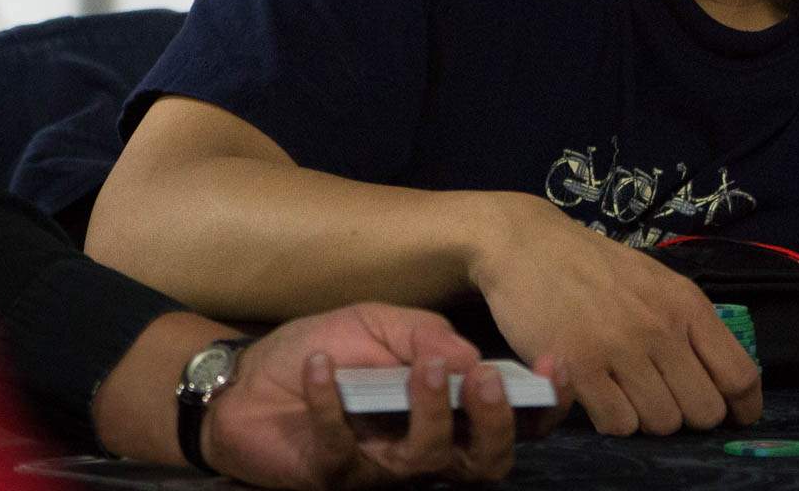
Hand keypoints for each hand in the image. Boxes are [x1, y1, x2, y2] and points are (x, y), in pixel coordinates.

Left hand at [202, 302, 572, 487]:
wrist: (244, 380)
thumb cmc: (325, 348)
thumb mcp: (380, 322)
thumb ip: (426, 335)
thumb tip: (470, 358)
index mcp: (451, 409)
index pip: (515, 420)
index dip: (544, 403)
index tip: (554, 365)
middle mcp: (429, 449)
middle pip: (488, 461)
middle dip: (495, 421)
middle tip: (481, 377)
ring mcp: (384, 470)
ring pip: (428, 460)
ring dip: (429, 410)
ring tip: (416, 366)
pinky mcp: (335, 476)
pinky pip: (342, 449)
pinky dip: (328, 402)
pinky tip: (319, 366)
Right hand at [470, 194, 761, 435]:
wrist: (529, 246)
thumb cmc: (597, 267)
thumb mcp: (658, 282)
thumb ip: (690, 325)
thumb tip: (723, 380)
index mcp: (687, 304)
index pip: (739, 374)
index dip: (743, 408)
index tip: (734, 417)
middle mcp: (660, 327)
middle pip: (704, 410)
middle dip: (689, 415)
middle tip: (665, 400)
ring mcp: (620, 349)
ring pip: (662, 423)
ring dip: (648, 418)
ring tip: (627, 393)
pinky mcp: (578, 369)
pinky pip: (617, 424)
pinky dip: (612, 419)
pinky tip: (600, 396)